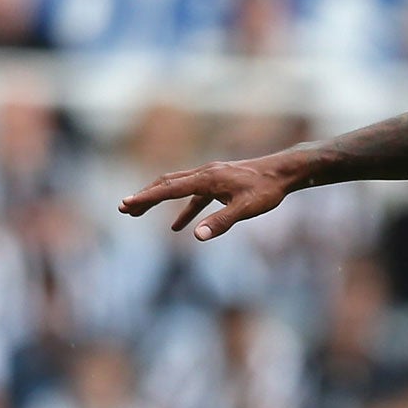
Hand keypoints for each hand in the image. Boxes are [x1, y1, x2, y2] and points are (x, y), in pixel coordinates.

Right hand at [118, 153, 303, 239]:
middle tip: (123, 209)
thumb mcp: (246, 209)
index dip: (147, 198)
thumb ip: (221, 222)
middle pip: (166, 184)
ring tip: (138, 213)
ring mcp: (210, 176)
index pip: (169, 189)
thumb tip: (196, 235)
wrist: (283, 171)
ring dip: (158, 199)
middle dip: (145, 197)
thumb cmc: (266, 190)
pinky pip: (194, 195)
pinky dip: (183, 208)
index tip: (126, 205)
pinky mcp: (218, 182)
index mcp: (206, 179)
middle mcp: (204, 173)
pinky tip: (178, 226)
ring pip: (176, 187)